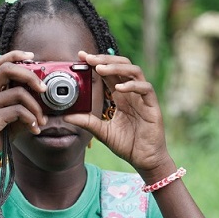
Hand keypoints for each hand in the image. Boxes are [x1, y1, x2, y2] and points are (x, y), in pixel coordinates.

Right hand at [0, 51, 46, 173]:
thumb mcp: (0, 125)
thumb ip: (17, 116)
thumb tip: (40, 115)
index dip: (16, 56)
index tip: (32, 57)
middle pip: (8, 69)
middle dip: (31, 76)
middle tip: (43, 89)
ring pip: (19, 93)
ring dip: (36, 107)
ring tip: (40, 121)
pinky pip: (18, 111)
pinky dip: (30, 119)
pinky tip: (33, 129)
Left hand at [64, 51, 174, 180]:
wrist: (145, 160)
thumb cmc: (128, 145)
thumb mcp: (102, 132)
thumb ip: (87, 122)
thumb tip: (66, 116)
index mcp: (121, 97)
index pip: (109, 74)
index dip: (96, 63)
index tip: (81, 57)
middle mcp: (132, 93)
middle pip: (122, 66)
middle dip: (105, 60)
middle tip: (88, 58)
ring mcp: (143, 98)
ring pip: (134, 71)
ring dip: (117, 67)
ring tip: (101, 69)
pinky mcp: (152, 106)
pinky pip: (145, 88)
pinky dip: (132, 85)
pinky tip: (119, 88)